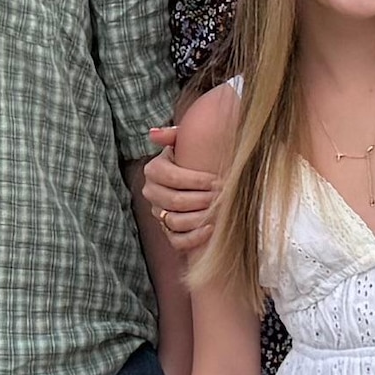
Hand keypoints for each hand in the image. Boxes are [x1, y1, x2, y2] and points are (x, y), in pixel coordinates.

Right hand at [139, 122, 218, 255]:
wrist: (197, 180)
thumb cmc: (192, 158)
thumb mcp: (183, 142)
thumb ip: (173, 135)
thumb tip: (153, 134)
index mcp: (153, 170)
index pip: (171, 176)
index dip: (197, 180)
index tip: (219, 180)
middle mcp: (151, 192)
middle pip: (174, 200)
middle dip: (202, 198)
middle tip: (223, 196)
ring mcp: (157, 213)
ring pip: (175, 221)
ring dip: (200, 217)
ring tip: (219, 211)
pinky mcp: (167, 231)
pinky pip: (176, 240)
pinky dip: (194, 237)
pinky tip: (211, 228)